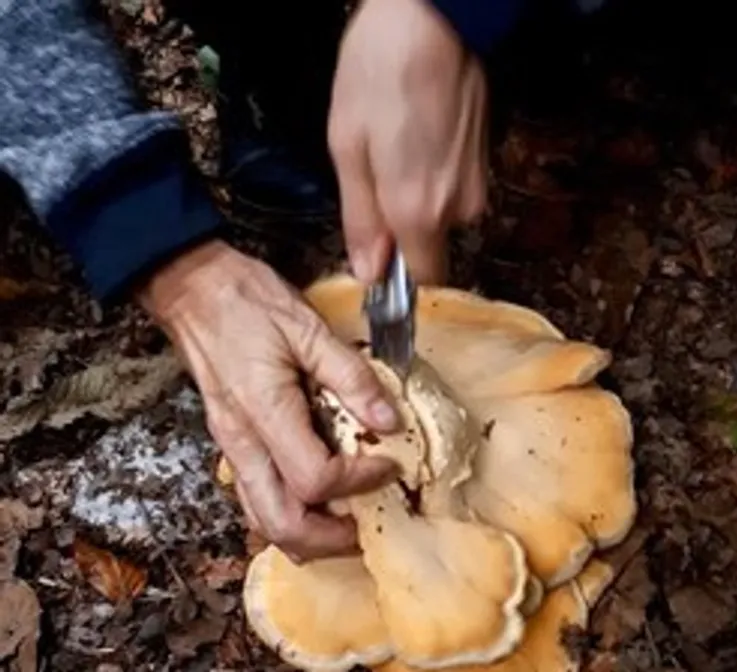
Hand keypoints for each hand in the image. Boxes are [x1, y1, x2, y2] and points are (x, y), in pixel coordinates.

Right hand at [137, 240, 399, 561]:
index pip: (314, 478)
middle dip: (329, 539)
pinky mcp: (231, 442)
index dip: (359, 481)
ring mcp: (232, 447)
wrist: (191, 289)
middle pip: (280, 524)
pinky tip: (315, 500)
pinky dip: (288, 514)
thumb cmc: (243, 301)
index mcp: (264, 412)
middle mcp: (242, 442)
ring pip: (262, 520)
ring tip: (345, 524)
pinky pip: (255, 499)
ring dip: (307, 536)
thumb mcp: (307, 328)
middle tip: (368, 526)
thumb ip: (350, 376)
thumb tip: (388, 419)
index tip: (389, 464)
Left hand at [328, 0, 488, 284]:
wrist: (435, 18)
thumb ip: (360, 220)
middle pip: (429, 245)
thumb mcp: (348, 147)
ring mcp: (477, 183)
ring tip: (395, 144)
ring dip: (416, 195)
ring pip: (441, 214)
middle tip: (374, 174)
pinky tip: (417, 133)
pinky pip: (453, 188)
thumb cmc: (381, 74)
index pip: (422, 281)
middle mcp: (457, 208)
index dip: (397, 276)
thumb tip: (369, 273)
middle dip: (400, 225)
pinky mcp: (486, 161)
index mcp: (418, 212)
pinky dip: (433, 173)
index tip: (377, 257)